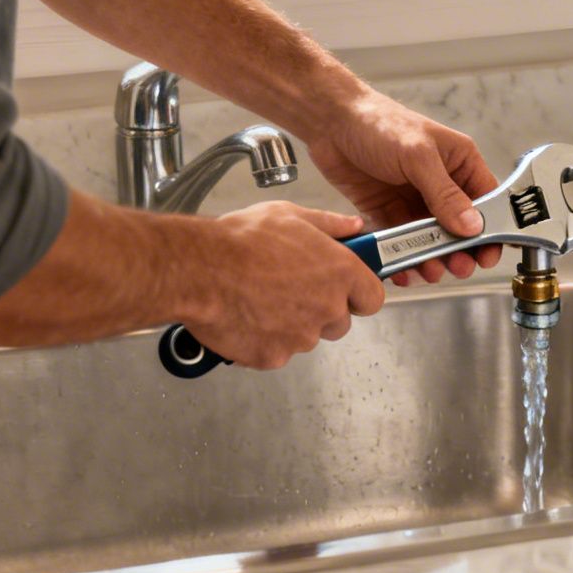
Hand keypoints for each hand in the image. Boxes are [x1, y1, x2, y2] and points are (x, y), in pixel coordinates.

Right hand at [180, 202, 386, 369]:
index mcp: (340, 272)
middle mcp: (326, 308)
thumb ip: (329, 224)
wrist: (198, 269)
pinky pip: (277, 352)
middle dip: (322, 311)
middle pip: (339, 322)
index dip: (360, 295)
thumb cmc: (241, 240)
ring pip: (307, 338)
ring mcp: (301, 337)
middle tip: (293, 291)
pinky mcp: (273, 357)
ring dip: (292, 325)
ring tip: (263, 300)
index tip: (349, 291)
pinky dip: (264, 341)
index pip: (373, 298)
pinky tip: (248, 317)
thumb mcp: (290, 215)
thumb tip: (353, 226)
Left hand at [305, 89, 502, 283]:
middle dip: (460, 250)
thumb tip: (472, 225)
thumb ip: (445, 194)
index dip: (490, 228)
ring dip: (432, 258)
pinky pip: (400, 241)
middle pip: (459, 226)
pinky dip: (403, 258)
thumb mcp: (418, 156)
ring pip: (430, 238)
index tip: (488, 254)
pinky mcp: (387, 211)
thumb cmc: (379, 122)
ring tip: (429, 271)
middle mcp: (440, 182)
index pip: (486, 200)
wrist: (329, 121)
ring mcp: (413, 199)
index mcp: (458, 162)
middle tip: (458, 268)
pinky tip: (403, 270)